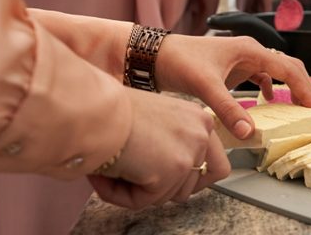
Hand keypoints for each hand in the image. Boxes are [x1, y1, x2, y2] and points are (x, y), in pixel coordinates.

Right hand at [88, 89, 230, 208]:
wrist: (94, 108)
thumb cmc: (113, 111)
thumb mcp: (156, 122)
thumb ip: (172, 145)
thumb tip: (173, 178)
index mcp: (199, 120)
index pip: (216, 164)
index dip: (192, 180)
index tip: (172, 183)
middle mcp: (202, 133)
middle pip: (192, 186)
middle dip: (161, 188)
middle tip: (133, 177)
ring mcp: (190, 152)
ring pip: (167, 196)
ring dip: (138, 190)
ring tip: (114, 168)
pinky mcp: (172, 170)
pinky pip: (144, 201)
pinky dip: (120, 195)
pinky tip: (106, 175)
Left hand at [153, 35, 310, 140]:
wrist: (153, 54)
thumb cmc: (179, 61)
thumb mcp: (206, 86)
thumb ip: (229, 110)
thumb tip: (250, 132)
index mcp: (250, 50)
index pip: (288, 70)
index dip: (305, 90)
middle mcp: (250, 51)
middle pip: (288, 68)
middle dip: (303, 88)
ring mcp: (242, 59)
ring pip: (276, 72)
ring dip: (289, 88)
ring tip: (299, 108)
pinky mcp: (233, 67)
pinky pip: (260, 76)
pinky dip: (269, 88)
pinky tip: (268, 102)